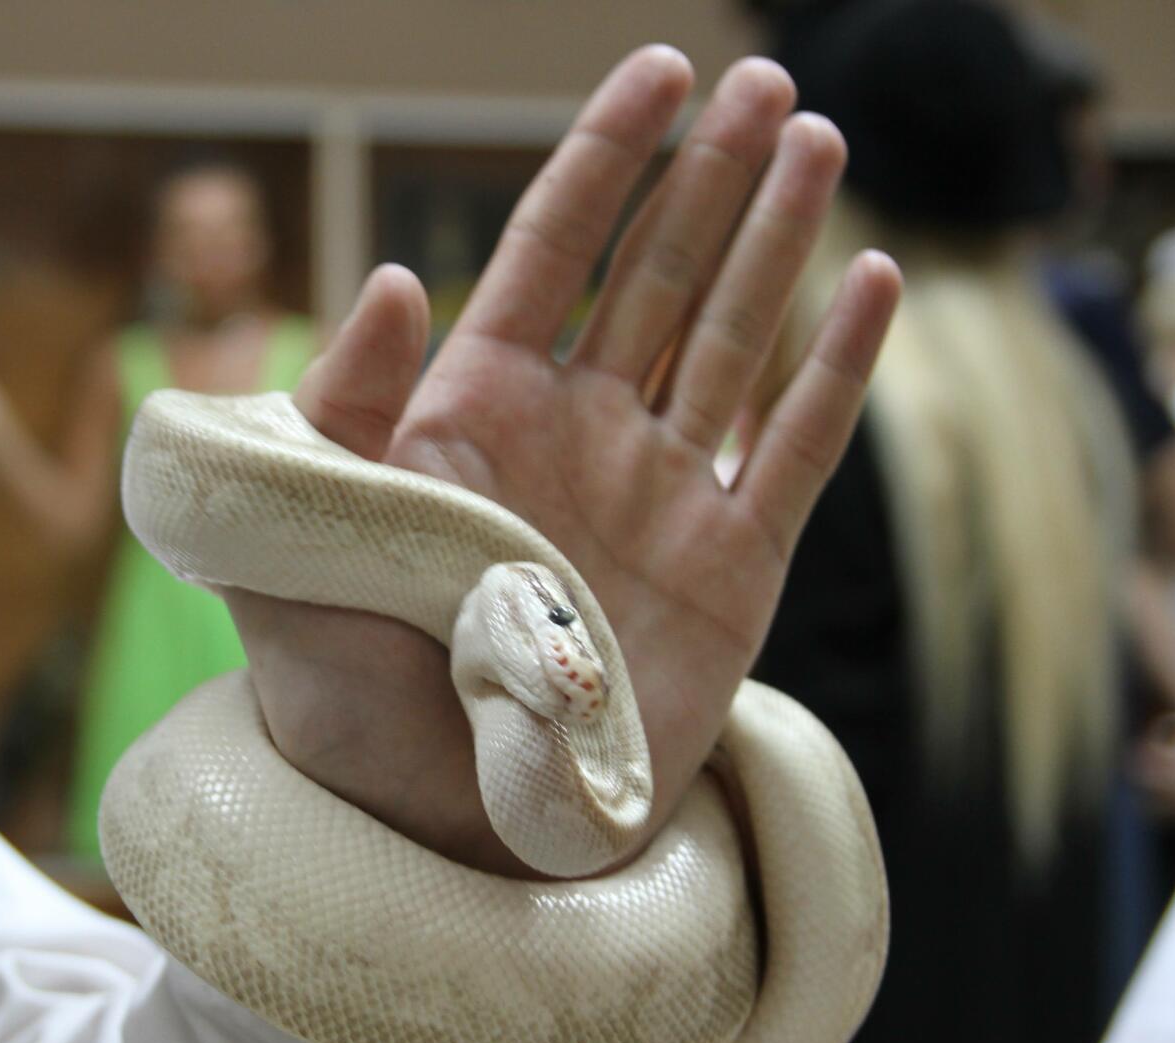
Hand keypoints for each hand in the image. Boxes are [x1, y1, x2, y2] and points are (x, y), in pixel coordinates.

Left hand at [230, 49, 900, 874]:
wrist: (443, 835)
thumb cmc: (349, 703)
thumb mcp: (301, 554)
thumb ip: (339, 417)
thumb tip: (397, 278)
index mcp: (474, 414)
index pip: (552, 253)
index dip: (606, 158)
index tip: (659, 70)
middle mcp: (578, 438)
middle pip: (660, 275)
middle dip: (712, 175)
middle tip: (769, 85)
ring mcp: (662, 498)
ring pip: (735, 339)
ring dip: (781, 240)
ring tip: (820, 140)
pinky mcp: (733, 572)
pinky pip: (798, 450)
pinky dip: (837, 371)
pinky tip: (873, 282)